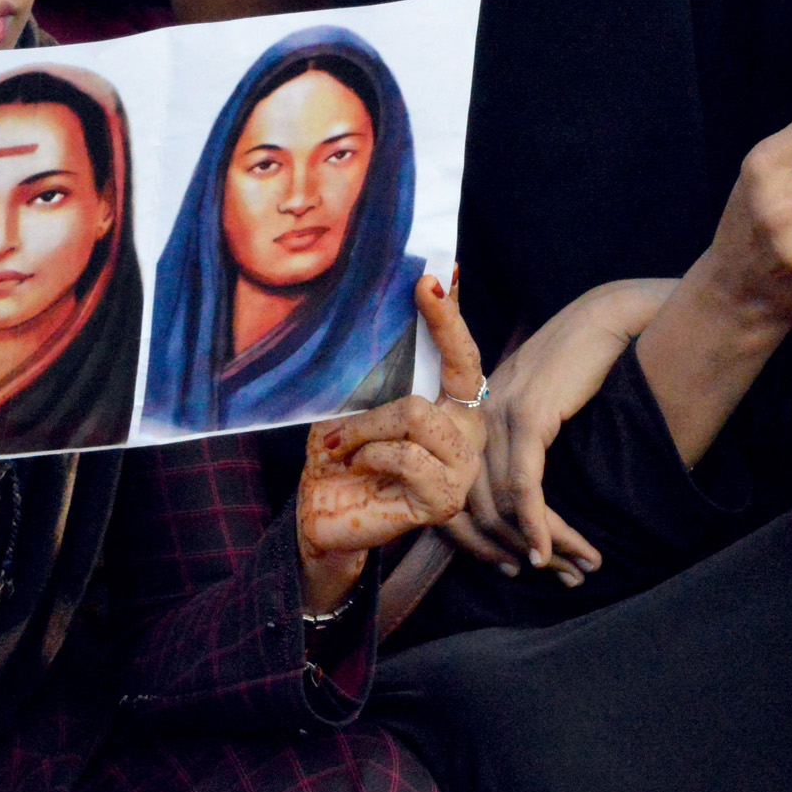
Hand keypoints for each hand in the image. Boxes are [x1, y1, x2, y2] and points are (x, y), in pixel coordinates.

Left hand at [297, 274, 486, 612]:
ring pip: (418, 414)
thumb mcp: (356, 398)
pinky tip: (360, 468)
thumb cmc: (343, 452)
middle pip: (454, 375)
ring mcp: (461, 466)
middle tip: (335, 427)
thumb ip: (381, 361)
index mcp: (451, 401)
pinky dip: (371, 455)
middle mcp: (467, 430)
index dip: (450, 315)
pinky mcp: (445, 498)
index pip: (462, 352)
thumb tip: (395, 301)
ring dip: (365, 428)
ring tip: (343, 447)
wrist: (324, 513)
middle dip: (387, 392)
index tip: (431, 278)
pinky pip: (408, 456)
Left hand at [445, 279, 673, 584]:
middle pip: (476, 509)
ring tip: (572, 569)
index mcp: (469, 421)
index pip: (455, 496)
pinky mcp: (528, 418)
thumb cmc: (578, 364)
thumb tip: (528, 498)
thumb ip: (522, 444)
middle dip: (513, 551)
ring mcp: (497, 419)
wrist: (604, 320)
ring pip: (504, 505)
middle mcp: (473, 422)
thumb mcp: (538, 407)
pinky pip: (525, 487)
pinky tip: (551, 551)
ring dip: (540, 545)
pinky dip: (538, 526)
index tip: (511, 566)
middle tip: (555, 575)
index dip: (478, 541)